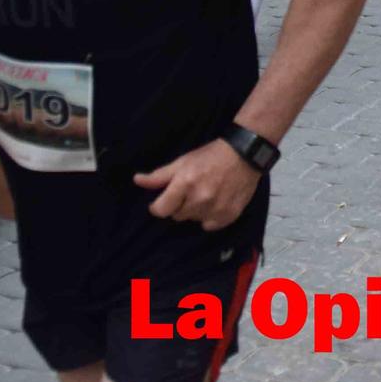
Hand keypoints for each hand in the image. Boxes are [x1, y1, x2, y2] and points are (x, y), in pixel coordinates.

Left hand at [134, 139, 259, 230]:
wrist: (244, 155)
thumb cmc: (209, 156)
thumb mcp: (182, 161)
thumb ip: (159, 176)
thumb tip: (137, 180)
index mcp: (184, 184)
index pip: (160, 210)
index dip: (159, 206)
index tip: (165, 200)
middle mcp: (199, 199)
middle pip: (177, 216)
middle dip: (180, 205)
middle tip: (191, 191)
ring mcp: (215, 209)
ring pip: (193, 220)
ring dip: (195, 211)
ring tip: (205, 194)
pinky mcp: (228, 216)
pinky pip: (209, 226)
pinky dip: (210, 217)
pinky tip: (216, 203)